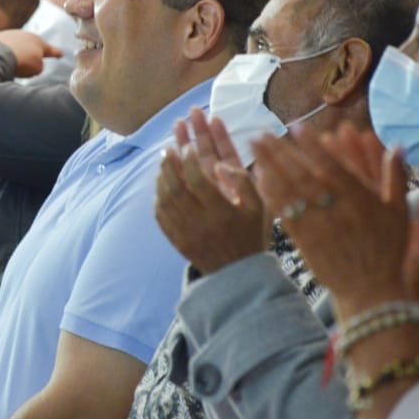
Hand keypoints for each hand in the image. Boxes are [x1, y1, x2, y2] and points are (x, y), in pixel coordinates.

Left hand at [0, 30, 62, 77]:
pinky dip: (2, 51)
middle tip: (30, 60)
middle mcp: (26, 35)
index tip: (61, 54)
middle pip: (32, 45)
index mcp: (39, 43)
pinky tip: (0, 58)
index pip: (51, 50)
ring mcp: (11, 34)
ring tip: (12, 63)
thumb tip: (33, 63)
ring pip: (16, 44)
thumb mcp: (37, 69)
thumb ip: (39, 66)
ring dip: (16, 51)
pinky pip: (1, 45)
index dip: (56, 53)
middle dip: (32, 52)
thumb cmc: (22, 63)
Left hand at [154, 109, 269, 275]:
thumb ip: (243, 181)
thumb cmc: (251, 234)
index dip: (190, 161)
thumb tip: (220, 164)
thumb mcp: (260, 207)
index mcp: (223, 212)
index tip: (188, 146)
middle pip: (177, 189)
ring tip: (163, 158)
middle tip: (169, 146)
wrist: (239, 273)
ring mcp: (186, 233)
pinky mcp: (177, 241)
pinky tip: (160, 182)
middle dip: (171, 164)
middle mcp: (201, 222)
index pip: (199, 181)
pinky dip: (158, 197)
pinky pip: (161, 217)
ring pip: (166, 201)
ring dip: (162, 176)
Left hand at [251, 126, 418, 314]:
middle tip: (261, 132)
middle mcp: (336, 210)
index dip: (312, 146)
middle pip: (303, 175)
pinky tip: (258, 180)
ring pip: (290, 192)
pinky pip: (285, 215)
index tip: (295, 126)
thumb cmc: (388, 252)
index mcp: (359, 200)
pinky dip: (271, 196)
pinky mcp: (305, 243)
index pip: (331, 166)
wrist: (372, 293)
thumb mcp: (400, 213)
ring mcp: (318, 227)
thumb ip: (395, 178)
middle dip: (280, 152)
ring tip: (254, 149)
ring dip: (269, 168)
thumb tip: (396, 145)